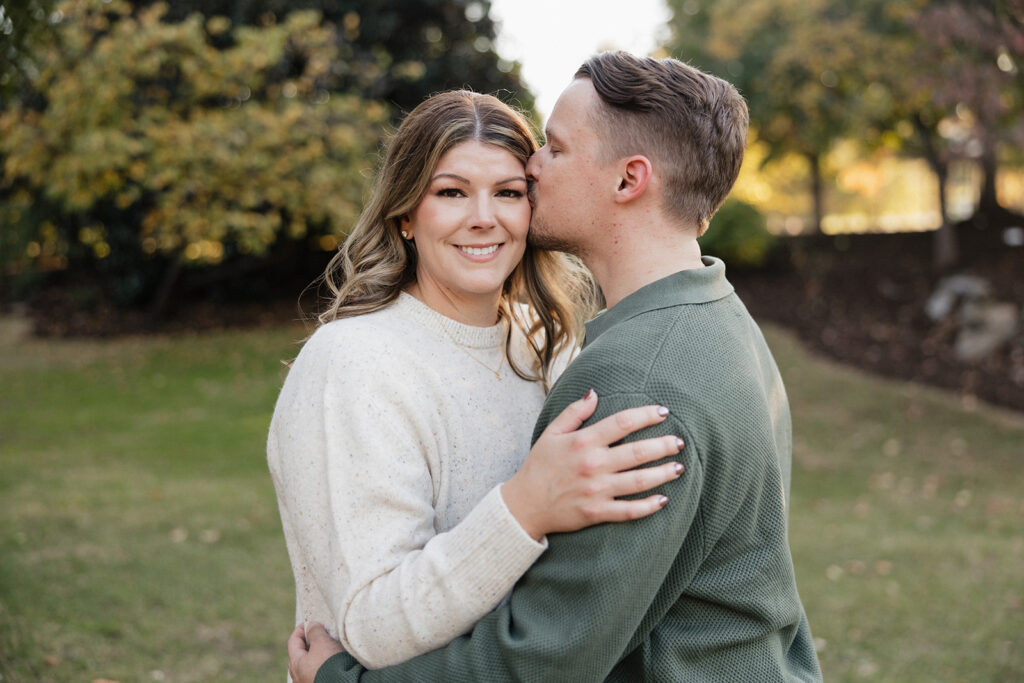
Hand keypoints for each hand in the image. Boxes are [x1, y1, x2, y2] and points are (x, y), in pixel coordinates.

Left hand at [288, 623, 343, 682]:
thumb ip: (315, 631)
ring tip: (329, 646)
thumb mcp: (322, 642)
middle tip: (320, 633)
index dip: (300, 629)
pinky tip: (332, 660)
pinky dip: (323, 663)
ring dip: (318, 654)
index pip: (293, 642)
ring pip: (310, 663)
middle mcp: (298, 676)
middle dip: (310, 642)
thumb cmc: (330, 664)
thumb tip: (311, 626)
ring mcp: (307, 682)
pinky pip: (317, 671)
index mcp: (295, 664)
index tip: (309, 622)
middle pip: (301, 654)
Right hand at [501, 390, 683, 540]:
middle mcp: (593, 465)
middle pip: (637, 452)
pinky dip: (648, 507)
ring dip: (663, 474)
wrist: (524, 505)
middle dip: (663, 446)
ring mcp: (596, 490)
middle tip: (680, 442)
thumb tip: (594, 393)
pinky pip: (628, 511)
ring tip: (679, 468)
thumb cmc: (539, 467)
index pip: (622, 423)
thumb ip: (574, 412)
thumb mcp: (551, 433)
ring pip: (638, 481)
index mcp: (583, 442)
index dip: (646, 416)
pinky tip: (663, 500)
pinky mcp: (597, 512)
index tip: (664, 413)